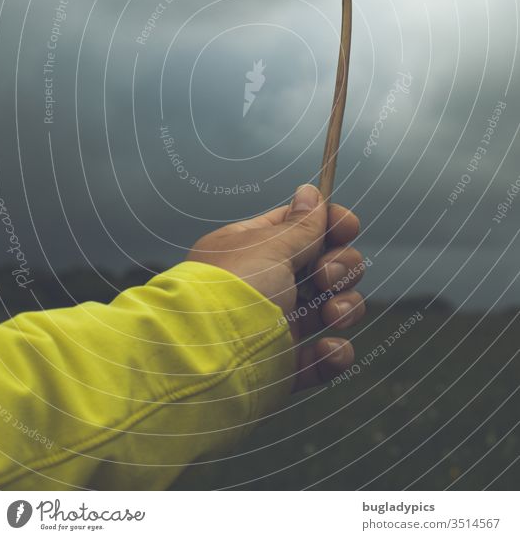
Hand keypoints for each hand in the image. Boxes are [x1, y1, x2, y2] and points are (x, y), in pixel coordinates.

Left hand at [187, 183, 365, 389]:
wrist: (208, 360)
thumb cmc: (234, 291)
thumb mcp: (270, 247)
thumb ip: (300, 224)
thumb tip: (311, 192)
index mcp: (257, 249)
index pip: (304, 227)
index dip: (332, 225)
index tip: (348, 227)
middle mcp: (269, 284)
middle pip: (328, 266)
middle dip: (341, 267)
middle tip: (324, 277)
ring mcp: (279, 326)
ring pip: (334, 308)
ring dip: (345, 307)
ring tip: (330, 315)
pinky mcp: (287, 365)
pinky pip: (325, 357)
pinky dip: (335, 354)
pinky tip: (327, 348)